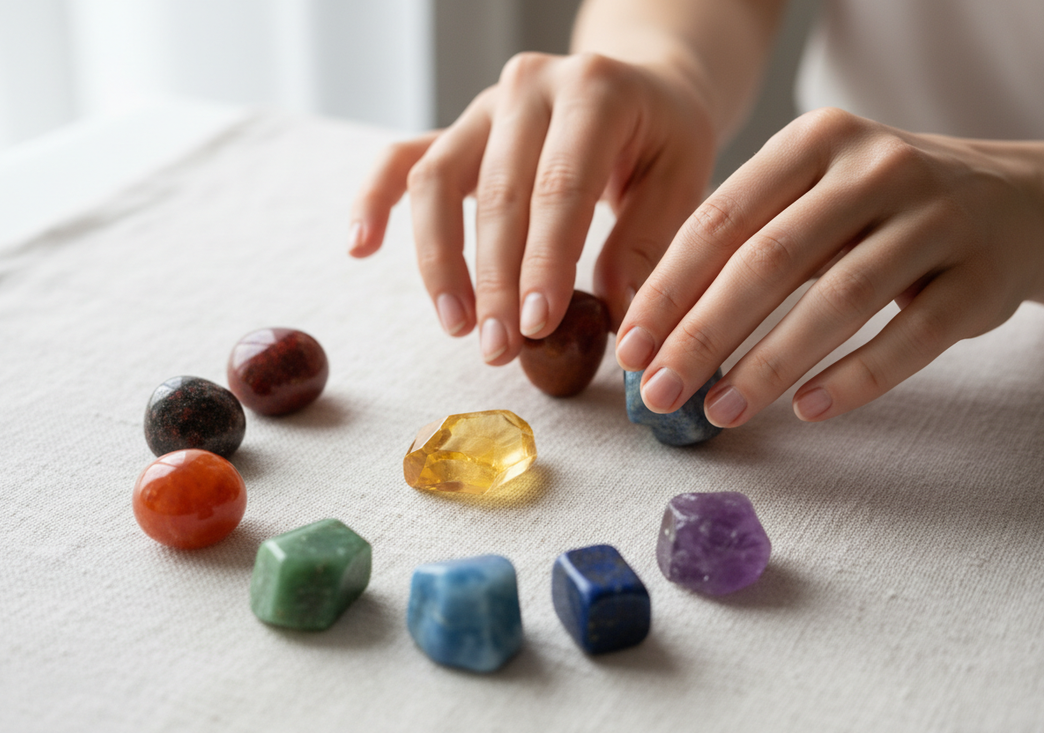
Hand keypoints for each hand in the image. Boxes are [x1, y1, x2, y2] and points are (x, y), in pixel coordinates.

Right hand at [350, 51, 717, 364]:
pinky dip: (374, 200)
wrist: (643, 87)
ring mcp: (484, 106)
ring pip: (437, 180)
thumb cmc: (666, 140)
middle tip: (500, 348)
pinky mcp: (456, 130)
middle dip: (495, 280)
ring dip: (439, 261)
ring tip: (457, 326)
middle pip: (497, 192)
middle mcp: (529, 88)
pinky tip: (361, 247)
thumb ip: (647, 247)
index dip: (544, 260)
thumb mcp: (682, 182)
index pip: (560, 184)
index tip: (536, 324)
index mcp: (594, 91)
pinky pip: (401, 159)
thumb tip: (615, 323)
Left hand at [616, 107, 1043, 425]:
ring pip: (838, 299)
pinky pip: (910, 335)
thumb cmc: (879, 210)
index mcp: (814, 142)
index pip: (721, 219)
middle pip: (770, 260)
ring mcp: (935, 218)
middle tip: (660, 394)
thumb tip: (656, 330)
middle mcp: (875, 168)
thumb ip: (743, 243)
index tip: (632, 349)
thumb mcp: (812, 195)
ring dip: (770, 365)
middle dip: (703, 334)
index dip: (669, 290)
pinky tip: (808, 410)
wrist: (1012, 202)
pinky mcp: (979, 275)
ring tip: (722, 412)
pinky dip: (856, 377)